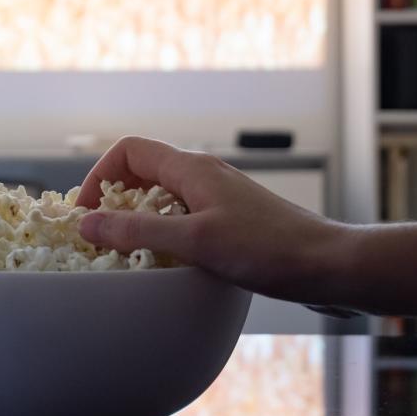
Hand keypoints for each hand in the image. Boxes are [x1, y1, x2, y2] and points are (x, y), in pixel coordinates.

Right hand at [76, 137, 349, 304]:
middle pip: (142, 171)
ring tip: (129, 253)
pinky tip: (169, 263)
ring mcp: (219, 196)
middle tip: (101, 236)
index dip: (98, 176)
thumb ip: (138, 231)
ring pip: (163, 196)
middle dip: (114, 198)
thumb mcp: (195, 242)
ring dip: (139, 218)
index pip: (128, 150)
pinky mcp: (232, 219)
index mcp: (191, 168)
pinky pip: (184, 215)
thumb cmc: (269, 250)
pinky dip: (164, 232)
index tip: (86, 214)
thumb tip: (87, 223)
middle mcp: (203, 174)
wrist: (330, 265)